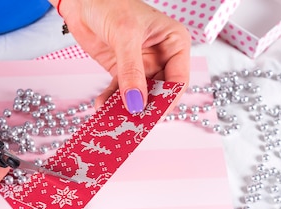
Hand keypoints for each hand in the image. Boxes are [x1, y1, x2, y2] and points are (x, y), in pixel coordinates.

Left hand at [53, 0, 190, 112]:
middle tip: (132, 124)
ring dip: (126, 108)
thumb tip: (136, 103)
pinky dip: (111, 101)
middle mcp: (162, 56)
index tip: (152, 117)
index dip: (167, 101)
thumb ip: (131, 72)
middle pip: (160, 92)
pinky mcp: (121, 70)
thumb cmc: (110, 3)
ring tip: (114, 120)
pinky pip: (120, 92)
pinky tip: (102, 108)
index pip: (178, 80)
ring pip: (140, 96)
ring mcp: (141, 65)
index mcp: (174, 43)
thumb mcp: (124, 36)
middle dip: (146, 108)